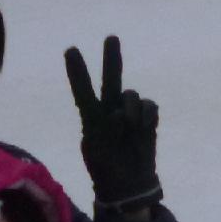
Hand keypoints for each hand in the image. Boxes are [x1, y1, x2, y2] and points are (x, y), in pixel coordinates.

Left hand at [64, 36, 162, 214]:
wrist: (129, 184)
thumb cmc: (106, 168)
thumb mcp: (97, 151)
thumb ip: (105, 128)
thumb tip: (120, 113)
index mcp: (91, 116)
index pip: (83, 91)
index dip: (77, 72)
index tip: (71, 50)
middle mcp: (110, 108)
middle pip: (111, 79)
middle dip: (111, 58)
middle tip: (111, 38)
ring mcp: (130, 112)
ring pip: (131, 95)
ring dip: (131, 109)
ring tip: (129, 127)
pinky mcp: (147, 118)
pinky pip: (149, 106)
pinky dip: (146, 116)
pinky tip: (143, 129)